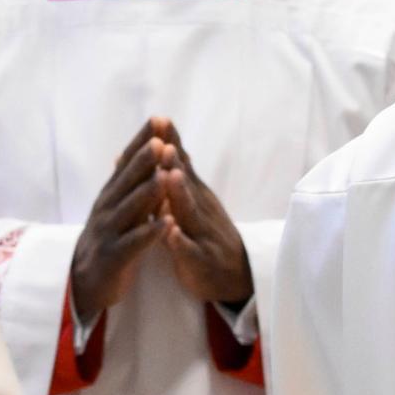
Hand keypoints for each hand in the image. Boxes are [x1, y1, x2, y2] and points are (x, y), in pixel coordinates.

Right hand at [71, 121, 170, 321]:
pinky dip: (150, 233)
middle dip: (144, 161)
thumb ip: (128, 181)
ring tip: (165, 176)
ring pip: (130, 210)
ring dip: (148, 193)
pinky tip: (167, 223)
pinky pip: (134, 243)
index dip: (142, 141)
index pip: (128, 162)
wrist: (84, 281)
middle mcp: (108, 209)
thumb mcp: (117, 206)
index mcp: (112, 194)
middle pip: (127, 181)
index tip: (159, 119)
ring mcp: (109, 232)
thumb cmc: (109, 238)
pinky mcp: (113, 257)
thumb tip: (136, 149)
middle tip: (160, 141)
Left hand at [152, 122, 253, 306]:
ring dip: (180, 194)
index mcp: (195, 195)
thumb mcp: (193, 201)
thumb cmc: (206, 233)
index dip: (172, 143)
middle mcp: (201, 209)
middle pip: (186, 183)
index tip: (160, 119)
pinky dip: (179, 241)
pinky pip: (189, 250)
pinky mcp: (200, 260)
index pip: (182, 164)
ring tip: (170, 176)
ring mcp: (202, 233)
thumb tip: (159, 144)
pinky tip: (170, 232)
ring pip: (189, 212)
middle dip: (174, 162)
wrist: (235, 276)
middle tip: (164, 141)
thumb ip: (176, 174)